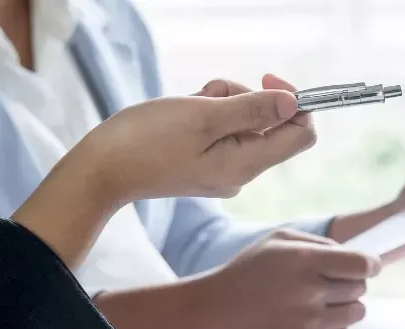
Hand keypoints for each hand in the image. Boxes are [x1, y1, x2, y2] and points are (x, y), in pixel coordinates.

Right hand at [14, 75, 314, 267]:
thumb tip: (294, 103)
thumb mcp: (205, 116)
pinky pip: (221, 131)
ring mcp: (222, 170)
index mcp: (247, 164)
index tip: (266, 80)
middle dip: (245, 98)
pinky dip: (206, 114)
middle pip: (271, 124)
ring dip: (221, 102)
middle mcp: (241, 172)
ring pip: (243, 123)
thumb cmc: (148, 141)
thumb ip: (252, 110)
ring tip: (188, 105)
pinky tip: (180, 115)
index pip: (301, 135)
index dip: (295, 102)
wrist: (102, 170)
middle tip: (210, 94)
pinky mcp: (203, 164)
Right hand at [197, 229, 380, 328]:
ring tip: (322, 301)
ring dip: (345, 305)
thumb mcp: (280, 239)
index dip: (370, 265)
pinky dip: (334, 327)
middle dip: (350, 283)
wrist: (220, 309)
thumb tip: (355, 256)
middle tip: (328, 282)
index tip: (367, 266)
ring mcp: (309, 324)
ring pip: (356, 313)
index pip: (361, 265)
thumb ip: (321, 244)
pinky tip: (312, 318)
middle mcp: (311, 293)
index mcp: (306, 262)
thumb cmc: (251, 269)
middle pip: (360, 289)